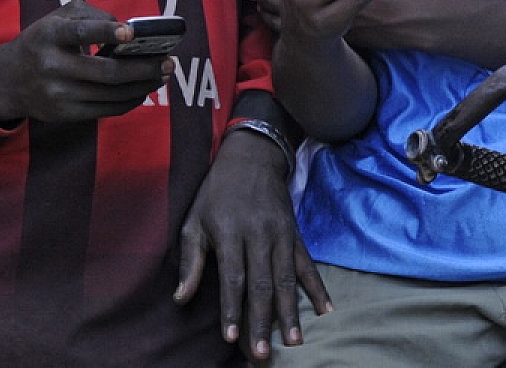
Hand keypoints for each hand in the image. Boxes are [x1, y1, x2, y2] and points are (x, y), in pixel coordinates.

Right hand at [0, 1, 173, 125]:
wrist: (7, 80)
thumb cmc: (42, 41)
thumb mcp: (57, 18)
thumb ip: (91, 16)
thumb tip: (127, 30)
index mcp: (50, 35)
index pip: (80, 32)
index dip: (106, 32)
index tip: (132, 33)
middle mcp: (52, 66)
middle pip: (106, 72)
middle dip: (143, 68)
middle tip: (168, 62)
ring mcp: (58, 93)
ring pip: (111, 94)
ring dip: (143, 86)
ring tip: (162, 75)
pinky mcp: (64, 114)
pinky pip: (105, 110)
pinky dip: (129, 101)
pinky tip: (143, 90)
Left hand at [175, 130, 330, 361]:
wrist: (253, 157)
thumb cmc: (217, 192)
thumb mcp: (194, 219)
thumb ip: (190, 260)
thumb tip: (180, 298)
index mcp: (230, 231)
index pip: (232, 277)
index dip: (232, 309)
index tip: (231, 337)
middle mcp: (259, 234)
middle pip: (262, 284)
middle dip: (262, 321)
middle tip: (262, 353)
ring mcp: (281, 234)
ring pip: (286, 279)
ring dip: (291, 312)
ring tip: (295, 342)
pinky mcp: (295, 234)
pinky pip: (308, 265)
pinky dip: (317, 289)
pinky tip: (325, 311)